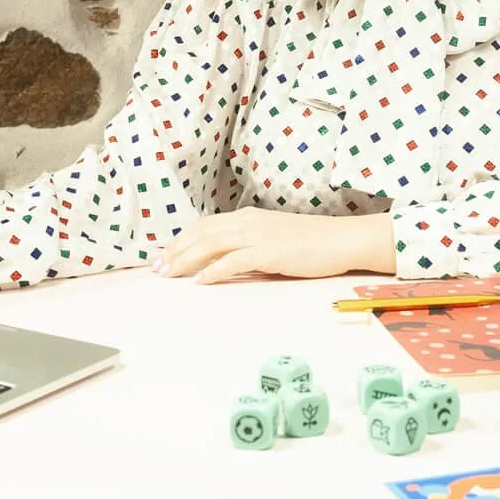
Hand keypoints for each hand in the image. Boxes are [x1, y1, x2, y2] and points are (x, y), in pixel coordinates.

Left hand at [156, 209, 395, 284]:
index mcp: (248, 217)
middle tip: (157, 268)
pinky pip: (233, 261)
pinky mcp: (268, 252)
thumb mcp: (274, 238)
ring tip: (170, 274)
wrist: (342, 239)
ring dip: (186, 260)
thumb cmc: (313, 242)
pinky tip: (200, 281)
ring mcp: (258, 235)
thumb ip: (249, 245)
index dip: (181, 240)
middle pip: (201, 233)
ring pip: (210, 244)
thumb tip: (226, 263)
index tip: (165, 255)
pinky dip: (213, 271)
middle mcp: (248, 222)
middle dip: (175, 250)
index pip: (205, 225)